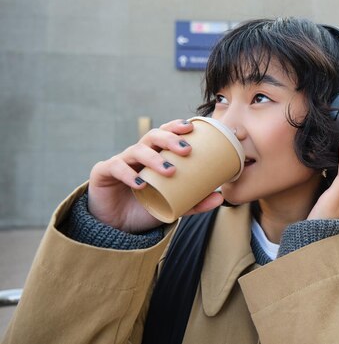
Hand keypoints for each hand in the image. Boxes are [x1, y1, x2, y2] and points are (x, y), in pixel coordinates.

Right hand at [87, 119, 223, 232]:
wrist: (116, 226)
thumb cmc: (146, 207)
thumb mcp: (174, 206)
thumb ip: (195, 202)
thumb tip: (220, 198)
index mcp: (156, 154)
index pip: (166, 133)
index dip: (177, 126)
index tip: (192, 127)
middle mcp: (139, 153)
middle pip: (153, 136)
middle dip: (170, 139)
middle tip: (187, 150)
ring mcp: (121, 161)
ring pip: (137, 150)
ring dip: (154, 158)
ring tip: (170, 171)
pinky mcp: (104, 173)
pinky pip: (116, 168)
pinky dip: (128, 174)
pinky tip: (140, 183)